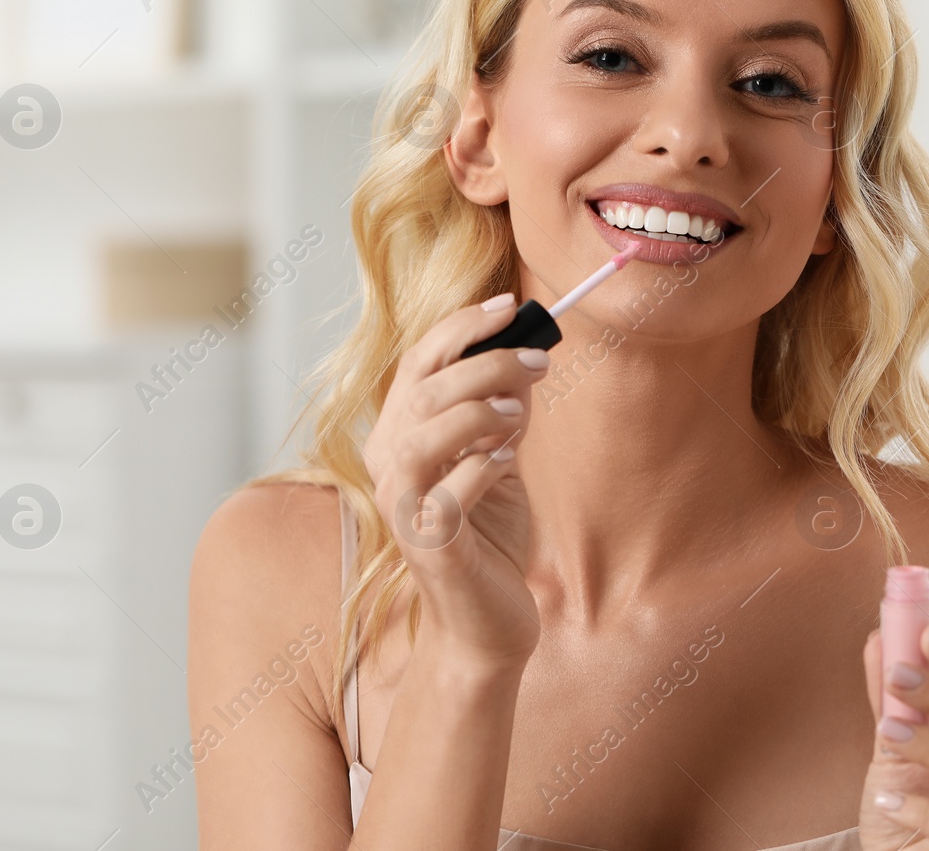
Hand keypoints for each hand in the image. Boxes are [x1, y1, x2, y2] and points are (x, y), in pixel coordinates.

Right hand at [359, 292, 549, 673]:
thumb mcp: (499, 460)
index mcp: (400, 435)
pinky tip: (506, 462)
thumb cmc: (490, 537)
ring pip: (421, 437)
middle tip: (540, 363)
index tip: (511, 306)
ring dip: (476, 413)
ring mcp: (403, 509)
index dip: (462, 328)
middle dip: (486, 364)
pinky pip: (446, 496)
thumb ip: (502, 413)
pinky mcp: (429, 548)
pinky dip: (479, 468)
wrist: (488, 622)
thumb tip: (526, 357)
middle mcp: (389, 467)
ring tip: (521, 415)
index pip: (419, 362)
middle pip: (422, 390)